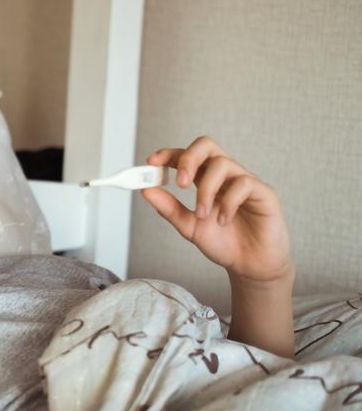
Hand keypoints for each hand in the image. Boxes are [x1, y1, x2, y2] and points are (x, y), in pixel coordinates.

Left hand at [142, 136, 291, 284]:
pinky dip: (228, 202)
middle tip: (180, 184)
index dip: (168, 154)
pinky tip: (223, 220)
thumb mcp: (188, 226)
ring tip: (202, 214)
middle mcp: (225, 175)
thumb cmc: (223, 242)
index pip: (186, 154)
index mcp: (205, 179)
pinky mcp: (264, 192)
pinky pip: (244, 183)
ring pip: (222, 164)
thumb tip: (146, 190)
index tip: (152, 162)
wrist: (250, 265)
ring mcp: (245, 181)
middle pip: (206, 145)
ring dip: (206, 190)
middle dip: (188, 159)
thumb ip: (168, 208)